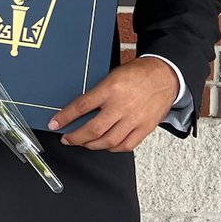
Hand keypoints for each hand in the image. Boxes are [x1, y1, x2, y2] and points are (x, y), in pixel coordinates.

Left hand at [49, 56, 178, 151]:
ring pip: (108, 141)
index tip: (54, 124)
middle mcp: (122, 105)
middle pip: (93, 129)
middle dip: (75, 137)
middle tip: (67, 139)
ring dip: (91, 145)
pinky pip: (126, 145)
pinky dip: (112, 148)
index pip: (81, 106)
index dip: (65, 117)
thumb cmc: (138, 73)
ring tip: (83, 143)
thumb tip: (79, 109)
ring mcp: (135, 119)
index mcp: (111, 89)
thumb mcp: (112, 75)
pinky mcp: (145, 128)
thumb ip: (98, 92)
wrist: (166, 75)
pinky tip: (105, 145)